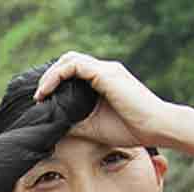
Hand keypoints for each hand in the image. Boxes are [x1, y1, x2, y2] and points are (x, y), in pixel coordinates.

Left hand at [33, 51, 193, 166]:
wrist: (155, 128)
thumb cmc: (131, 130)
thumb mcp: (93, 128)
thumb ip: (73, 123)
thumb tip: (51, 126)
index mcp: (103, 82)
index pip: (73, 72)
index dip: (54, 83)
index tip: (42, 102)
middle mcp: (104, 71)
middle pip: (69, 62)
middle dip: (50, 77)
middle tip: (38, 98)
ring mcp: (105, 70)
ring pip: (69, 60)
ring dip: (51, 76)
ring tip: (40, 95)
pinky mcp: (105, 74)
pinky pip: (74, 66)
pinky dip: (57, 76)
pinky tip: (48, 92)